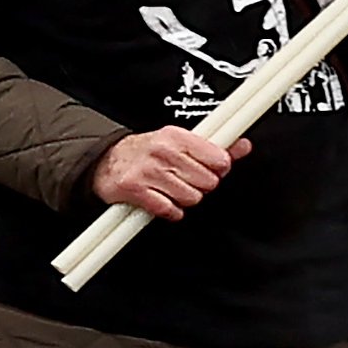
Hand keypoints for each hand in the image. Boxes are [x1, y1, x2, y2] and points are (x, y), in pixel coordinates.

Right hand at [92, 126, 249, 220]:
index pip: (219, 160)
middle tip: (184, 180)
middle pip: (208, 183)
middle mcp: (162, 152)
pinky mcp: (136, 190)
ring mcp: (148, 171)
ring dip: (183, 199)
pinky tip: (161, 199)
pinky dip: (169, 210)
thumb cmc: (146, 153)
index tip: (208, 169)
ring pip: (192, 198)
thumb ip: (214, 147)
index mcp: (176, 136)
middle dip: (199, 186)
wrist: (105, 162)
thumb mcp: (178, 143)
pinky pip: (170, 210)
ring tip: (170, 189)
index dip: (218, 170)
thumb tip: (243, 145)